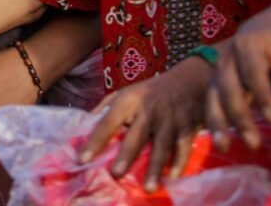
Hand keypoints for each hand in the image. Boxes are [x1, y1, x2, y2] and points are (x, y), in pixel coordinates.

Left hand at [83, 56, 211, 191]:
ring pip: (161, 146)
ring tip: (147, 188)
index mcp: (127, 101)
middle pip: (136, 136)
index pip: (108, 121)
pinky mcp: (187, 128)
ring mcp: (169, 120)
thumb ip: (104, 109)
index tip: (82, 158)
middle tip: (115, 174)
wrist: (188, 81)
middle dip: (126, 155)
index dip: (95, 140)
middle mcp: (148, 111)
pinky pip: (183, 148)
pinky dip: (179, 162)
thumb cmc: (149, 92)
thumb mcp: (124, 93)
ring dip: (154, 168)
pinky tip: (173, 176)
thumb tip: (82, 129)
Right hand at [205, 14, 270, 150]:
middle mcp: (227, 59)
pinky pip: (209, 106)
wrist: (259, 32)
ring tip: (224, 147)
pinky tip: (220, 144)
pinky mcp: (213, 87)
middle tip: (254, 143)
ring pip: (213, 98)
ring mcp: (217, 73)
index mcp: (249, 45)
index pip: (253, 71)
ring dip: (218, 123)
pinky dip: (213, 125)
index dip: (261, 94)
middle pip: (229, 88)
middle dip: (239, 116)